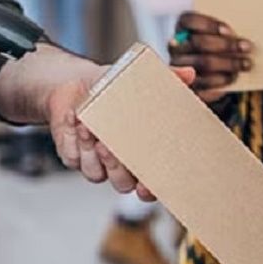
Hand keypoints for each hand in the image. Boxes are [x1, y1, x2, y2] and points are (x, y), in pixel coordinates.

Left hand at [43, 64, 199, 203]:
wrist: (75, 84)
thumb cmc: (112, 89)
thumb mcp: (138, 80)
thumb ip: (167, 79)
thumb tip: (189, 74)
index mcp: (142, 154)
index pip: (151, 184)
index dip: (150, 189)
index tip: (147, 185)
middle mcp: (120, 165)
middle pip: (122, 183)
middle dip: (116, 167)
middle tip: (110, 146)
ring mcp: (95, 162)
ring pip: (95, 172)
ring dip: (90, 150)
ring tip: (88, 126)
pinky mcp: (73, 155)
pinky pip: (73, 156)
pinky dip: (74, 136)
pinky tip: (75, 117)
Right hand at [169, 11, 254, 102]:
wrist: (205, 76)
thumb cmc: (215, 49)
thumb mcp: (216, 37)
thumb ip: (223, 33)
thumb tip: (240, 36)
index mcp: (181, 28)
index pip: (189, 21)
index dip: (208, 25)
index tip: (229, 30)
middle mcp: (176, 47)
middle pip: (198, 42)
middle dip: (225, 45)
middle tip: (246, 47)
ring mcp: (179, 67)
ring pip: (202, 62)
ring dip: (228, 63)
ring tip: (246, 63)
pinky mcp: (186, 85)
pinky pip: (203, 83)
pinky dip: (220, 79)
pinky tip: (233, 76)